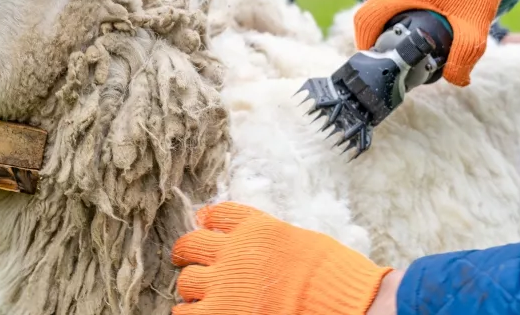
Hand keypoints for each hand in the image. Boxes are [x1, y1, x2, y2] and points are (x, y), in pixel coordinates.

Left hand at [171, 202, 392, 314]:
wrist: (335, 305)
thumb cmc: (332, 278)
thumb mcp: (305, 243)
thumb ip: (276, 241)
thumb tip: (273, 249)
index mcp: (256, 229)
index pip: (218, 214)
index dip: (208, 219)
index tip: (204, 224)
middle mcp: (233, 251)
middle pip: (192, 245)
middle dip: (189, 253)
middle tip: (188, 259)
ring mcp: (222, 284)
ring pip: (186, 281)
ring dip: (192, 288)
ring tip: (198, 296)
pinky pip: (184, 314)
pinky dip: (188, 314)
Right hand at [353, 0, 519, 85]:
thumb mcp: (475, 22)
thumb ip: (464, 56)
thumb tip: (456, 80)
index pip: (366, 22)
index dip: (365, 43)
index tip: (374, 56)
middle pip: (382, 7)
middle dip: (394, 26)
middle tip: (415, 40)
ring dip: (407, 4)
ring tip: (434, 13)